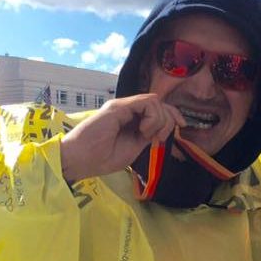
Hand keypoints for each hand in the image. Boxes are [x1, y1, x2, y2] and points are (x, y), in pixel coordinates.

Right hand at [60, 94, 185, 182]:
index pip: (158, 109)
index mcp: (130, 119)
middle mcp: (127, 110)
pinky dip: (152, 117)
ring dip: (159, 121)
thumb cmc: (101, 158)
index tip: (182, 127)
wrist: (79, 160)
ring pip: (155, 101)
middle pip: (160, 103)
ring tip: (146, 135)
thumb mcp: (133, 149)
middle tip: (158, 138)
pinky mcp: (118, 107)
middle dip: (169, 120)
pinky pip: (147, 102)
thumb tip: (162, 131)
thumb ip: (146, 137)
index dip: (173, 115)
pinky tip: (143, 130)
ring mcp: (122, 107)